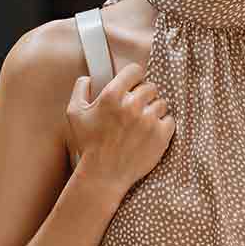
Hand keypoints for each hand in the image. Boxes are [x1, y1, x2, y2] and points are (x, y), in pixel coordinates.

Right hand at [66, 63, 175, 191]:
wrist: (104, 174)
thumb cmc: (88, 144)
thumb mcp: (74, 114)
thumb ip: (80, 90)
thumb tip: (88, 78)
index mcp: (112, 96)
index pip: (135, 70)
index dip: (134, 76)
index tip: (134, 83)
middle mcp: (132, 106)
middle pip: (150, 87)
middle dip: (144, 95)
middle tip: (136, 107)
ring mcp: (148, 120)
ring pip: (161, 103)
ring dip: (154, 110)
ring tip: (143, 121)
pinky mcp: (161, 135)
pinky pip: (170, 120)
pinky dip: (163, 124)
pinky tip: (151, 131)